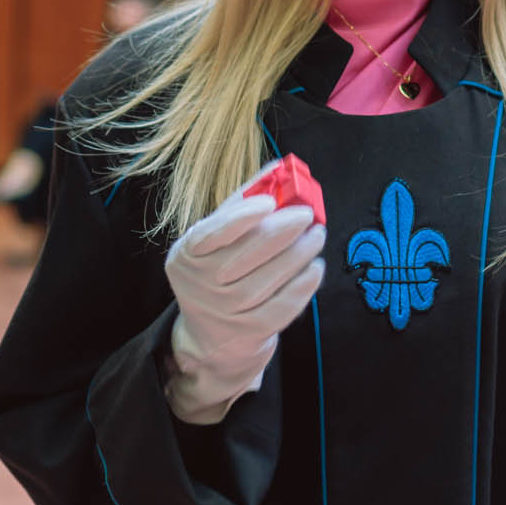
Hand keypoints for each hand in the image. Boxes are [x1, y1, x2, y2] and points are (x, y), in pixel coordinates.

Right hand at [162, 172, 326, 424]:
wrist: (212, 334)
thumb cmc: (217, 270)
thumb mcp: (213, 240)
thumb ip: (240, 206)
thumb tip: (277, 170)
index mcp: (188, 254)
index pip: (212, 233)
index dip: (242, 217)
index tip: (270, 202)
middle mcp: (202, 284)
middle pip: (248, 253)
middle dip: (284, 230)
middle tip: (307, 215)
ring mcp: (226, 310)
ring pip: (269, 278)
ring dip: (300, 253)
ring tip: (316, 235)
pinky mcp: (250, 330)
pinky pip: (282, 306)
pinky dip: (303, 285)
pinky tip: (315, 268)